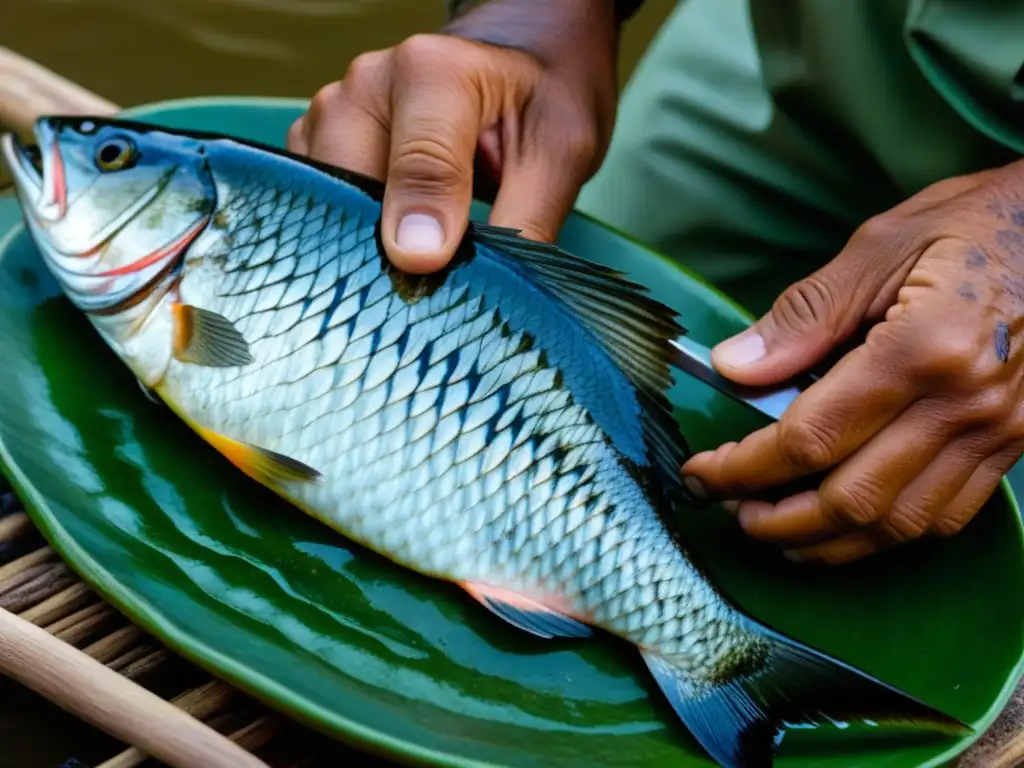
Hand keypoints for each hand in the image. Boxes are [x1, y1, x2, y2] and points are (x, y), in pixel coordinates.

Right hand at [287, 0, 620, 272]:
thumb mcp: (559, 155)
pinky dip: (348, 240)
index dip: (424, 224)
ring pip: (325, 202)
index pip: (419, 164)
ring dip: (361, 247)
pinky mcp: (314, 147)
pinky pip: (318, 207)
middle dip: (384, 245)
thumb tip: (492, 296)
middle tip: (426, 289)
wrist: (511, 71)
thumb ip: (526, 218)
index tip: (430, 267)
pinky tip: (386, 257)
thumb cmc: (538, 105)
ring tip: (408, 277)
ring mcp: (330, 114)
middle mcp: (366, 85)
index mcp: (432, 71)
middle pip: (352, 186)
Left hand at [680, 159, 1023, 564]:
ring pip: (899, 524)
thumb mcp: (882, 244)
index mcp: (922, 349)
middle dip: (775, 519)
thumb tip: (732, 367)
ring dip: (827, 541)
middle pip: (850, 499)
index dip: (743, 467)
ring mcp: (998, 433)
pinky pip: (947, 516)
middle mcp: (964, 405)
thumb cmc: (980, 224)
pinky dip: (887, 533)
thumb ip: (804, 314)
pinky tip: (848, 524)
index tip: (701, 471)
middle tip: (729, 510)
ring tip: (776, 529)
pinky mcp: (1017, 445)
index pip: (810, 437)